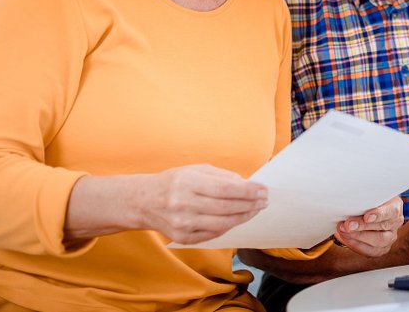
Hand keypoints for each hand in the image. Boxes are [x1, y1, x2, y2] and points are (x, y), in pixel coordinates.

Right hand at [139, 164, 267, 244]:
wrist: (144, 202)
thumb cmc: (175, 182)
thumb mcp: (196, 170)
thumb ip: (222, 176)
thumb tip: (247, 184)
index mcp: (187, 182)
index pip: (225, 188)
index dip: (248, 191)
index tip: (263, 190)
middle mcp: (183, 203)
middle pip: (225, 207)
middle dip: (250, 205)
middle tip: (264, 201)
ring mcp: (182, 223)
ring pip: (222, 224)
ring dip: (243, 217)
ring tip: (255, 210)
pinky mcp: (183, 238)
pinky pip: (213, 234)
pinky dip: (228, 226)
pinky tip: (238, 219)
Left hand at [334, 197, 403, 256]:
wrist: (368, 210)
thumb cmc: (368, 199)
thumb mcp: (368, 193)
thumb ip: (363, 195)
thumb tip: (348, 193)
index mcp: (395, 206)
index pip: (391, 211)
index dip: (379, 214)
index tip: (366, 216)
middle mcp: (395, 222)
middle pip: (383, 227)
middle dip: (363, 227)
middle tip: (348, 225)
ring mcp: (390, 236)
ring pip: (378, 241)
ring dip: (358, 236)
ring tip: (343, 230)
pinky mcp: (382, 248)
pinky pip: (371, 251)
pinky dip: (357, 245)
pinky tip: (346, 238)